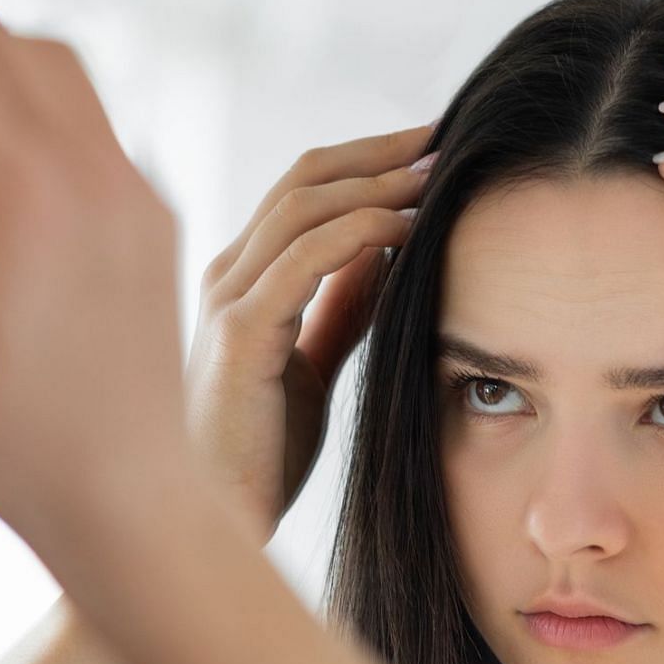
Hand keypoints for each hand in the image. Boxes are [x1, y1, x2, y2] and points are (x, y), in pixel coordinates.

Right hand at [186, 125, 431, 540]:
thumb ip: (341, 308)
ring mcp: (226, 299)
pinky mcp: (239, 333)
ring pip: (305, 205)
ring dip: (379, 182)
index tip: (432, 150)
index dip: (368, 160)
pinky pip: (307, 257)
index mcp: (242, 279)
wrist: (216, 525)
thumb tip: (387, 253)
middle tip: (446, 137)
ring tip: (439, 176)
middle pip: (305, 178)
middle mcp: (227, 275)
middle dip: (381, 152)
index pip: (304, 189)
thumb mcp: (312, 365)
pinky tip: (410, 230)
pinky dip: (363, 232)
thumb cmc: (260, 456)